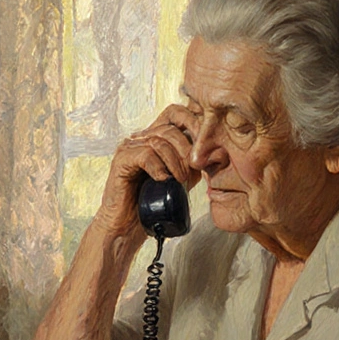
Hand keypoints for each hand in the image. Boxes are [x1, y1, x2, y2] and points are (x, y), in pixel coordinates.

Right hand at [94, 105, 200, 236]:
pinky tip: (163, 180)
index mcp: (154, 137)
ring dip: (175, 161)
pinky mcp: (121, 161)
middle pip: (169, 126)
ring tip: (180, 180)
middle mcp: (140, 138)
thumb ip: (194, 162)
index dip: (193, 121)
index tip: (207, 141)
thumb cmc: (153, 204)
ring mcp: (129, 148)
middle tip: (194, 167)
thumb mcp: (182, 178)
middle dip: (187, 147)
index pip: (175, 113)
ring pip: (159, 141)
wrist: (128, 226)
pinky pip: (145, 155)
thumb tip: (217, 151)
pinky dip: (159, 167)